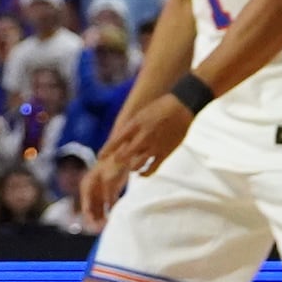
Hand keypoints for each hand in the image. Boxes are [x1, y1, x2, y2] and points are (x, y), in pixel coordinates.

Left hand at [83, 94, 192, 219]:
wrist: (181, 107)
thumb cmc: (159, 108)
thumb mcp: (140, 114)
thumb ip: (132, 127)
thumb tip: (121, 136)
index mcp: (135, 126)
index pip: (116, 141)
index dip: (107, 150)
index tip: (100, 157)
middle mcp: (142, 137)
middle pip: (124, 156)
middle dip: (117, 162)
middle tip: (113, 166)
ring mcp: (153, 147)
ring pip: (136, 165)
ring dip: (131, 168)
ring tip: (130, 168)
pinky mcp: (164, 153)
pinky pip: (151, 169)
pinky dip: (145, 173)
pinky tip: (141, 174)